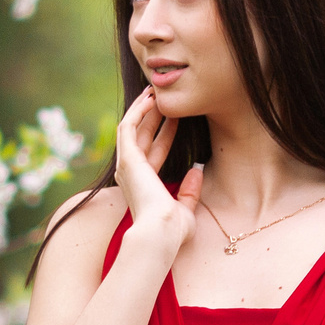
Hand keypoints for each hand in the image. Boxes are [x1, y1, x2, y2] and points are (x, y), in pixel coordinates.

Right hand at [113, 89, 201, 262]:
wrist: (160, 233)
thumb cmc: (172, 230)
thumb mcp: (185, 209)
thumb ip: (190, 191)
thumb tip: (197, 169)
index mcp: (144, 184)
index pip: (155, 151)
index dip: (166, 132)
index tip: (177, 116)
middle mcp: (131, 173)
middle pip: (141, 135)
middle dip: (152, 114)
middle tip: (163, 95)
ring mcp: (126, 165)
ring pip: (131, 128)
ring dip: (142, 108)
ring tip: (154, 91)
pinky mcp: (126, 158)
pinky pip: (127, 127)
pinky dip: (136, 112)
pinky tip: (149, 100)